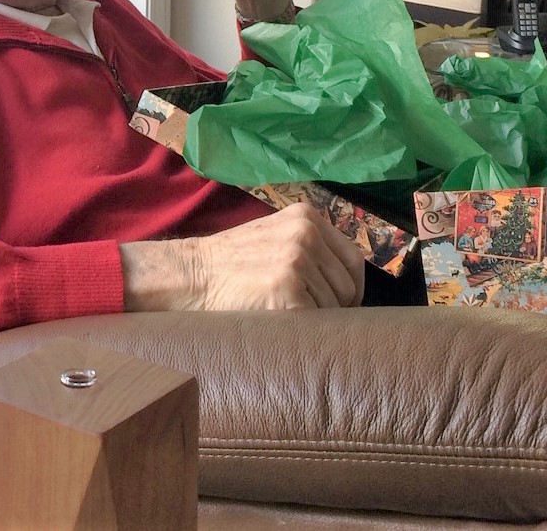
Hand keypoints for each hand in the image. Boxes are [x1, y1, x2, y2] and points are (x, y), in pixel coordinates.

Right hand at [121, 203, 364, 311]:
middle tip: (306, 314)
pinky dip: (303, 329)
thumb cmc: (232, 263)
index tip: (341, 305)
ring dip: (315, 318)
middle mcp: (306, 234)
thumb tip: (350, 285)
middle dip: (334, 307)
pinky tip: (280, 322)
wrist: (193, 276)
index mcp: (306, 217)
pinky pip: (315, 320)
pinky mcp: (288, 289)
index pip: (353, 260)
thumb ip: (311, 247)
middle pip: (347, 286)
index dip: (351, 287)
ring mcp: (297, 260)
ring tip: (284, 314)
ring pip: (333, 307)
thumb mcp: (275, 236)